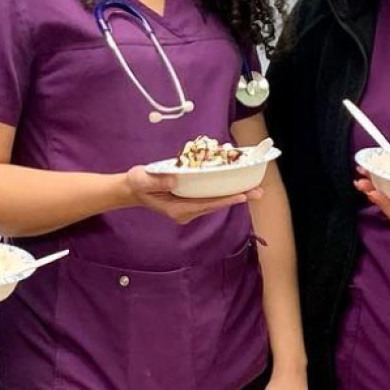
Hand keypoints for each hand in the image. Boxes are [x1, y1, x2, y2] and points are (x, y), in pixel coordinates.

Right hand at [124, 166, 259, 224]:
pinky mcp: (189, 201)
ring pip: (214, 202)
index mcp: (178, 209)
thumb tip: (177, 177)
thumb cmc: (136, 184)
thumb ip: (158, 180)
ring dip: (232, 195)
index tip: (241, 196)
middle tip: (258, 192)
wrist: (132, 190)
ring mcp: (189, 208)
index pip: (206, 204)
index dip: (224, 200)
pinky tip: (234, 185)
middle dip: (236, 198)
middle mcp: (187, 212)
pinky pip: (208, 197)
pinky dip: (222, 192)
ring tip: (253, 189)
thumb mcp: (143, 179)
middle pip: (215, 205)